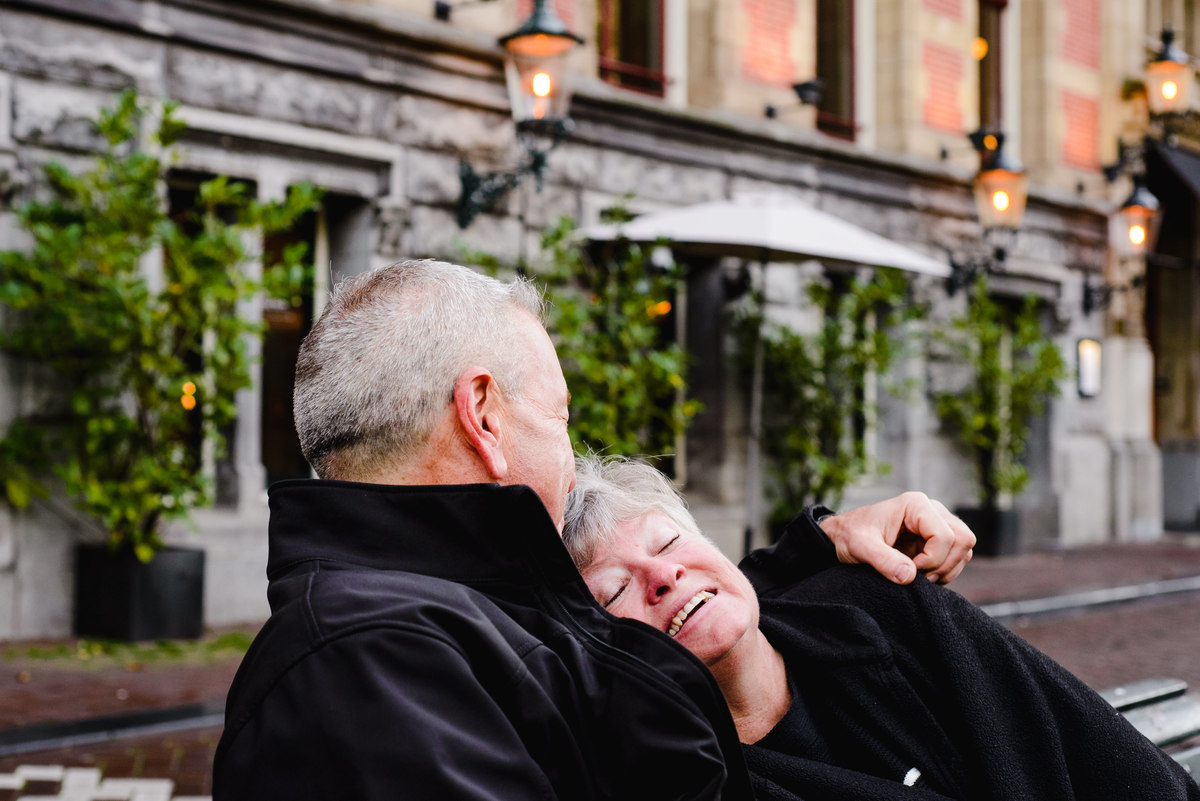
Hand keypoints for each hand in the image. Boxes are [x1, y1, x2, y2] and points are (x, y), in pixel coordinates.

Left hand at [818, 492, 975, 584]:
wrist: (842, 536)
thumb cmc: (849, 535)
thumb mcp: (860, 547)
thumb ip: (882, 560)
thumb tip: (909, 576)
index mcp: (915, 505)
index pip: (946, 535)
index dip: (933, 559)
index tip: (910, 569)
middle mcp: (931, 510)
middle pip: (964, 539)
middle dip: (944, 564)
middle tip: (919, 576)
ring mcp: (936, 524)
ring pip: (964, 549)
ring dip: (947, 569)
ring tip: (920, 577)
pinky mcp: (936, 539)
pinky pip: (956, 557)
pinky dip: (945, 571)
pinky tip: (922, 576)